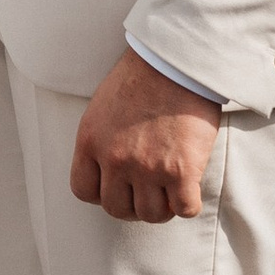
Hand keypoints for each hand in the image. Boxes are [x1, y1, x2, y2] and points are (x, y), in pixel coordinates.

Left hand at [70, 49, 221, 222]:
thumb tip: (108, 170)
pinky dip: (189, 204)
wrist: (176, 60)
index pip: (83, 191)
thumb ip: (101, 141)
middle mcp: (114, 159)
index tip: (119, 186)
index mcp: (90, 141)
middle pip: (117, 209)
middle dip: (134, 204)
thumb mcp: (102, 108)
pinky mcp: (181, 171)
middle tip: (149, 190)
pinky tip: (191, 187)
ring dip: (163, 206)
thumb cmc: (142, 77)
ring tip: (171, 187)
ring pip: (152, 214)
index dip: (102, 194)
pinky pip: (185, 209)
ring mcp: (147, 167)